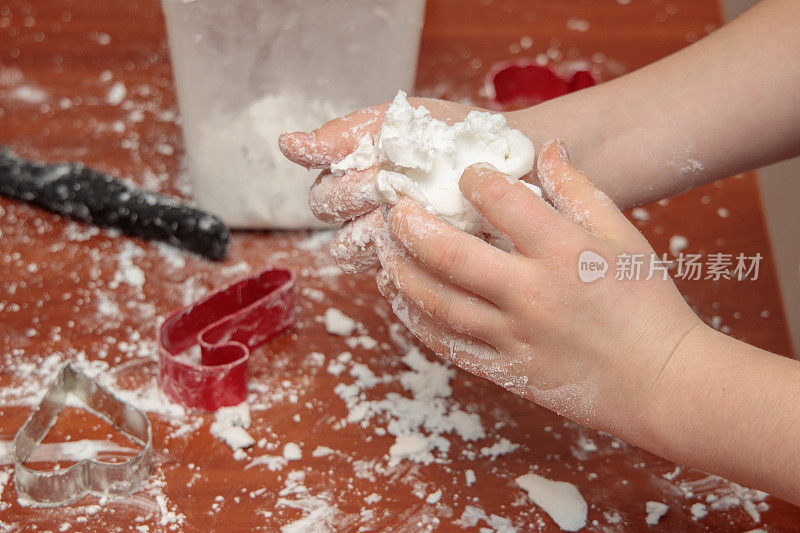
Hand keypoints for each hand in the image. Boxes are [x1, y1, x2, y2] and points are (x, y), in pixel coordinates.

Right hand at [279, 98, 481, 272]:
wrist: (514, 158)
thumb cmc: (455, 136)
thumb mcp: (400, 123)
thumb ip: (344, 134)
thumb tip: (285, 143)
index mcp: (357, 186)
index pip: (324, 200)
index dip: (344, 190)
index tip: (376, 173)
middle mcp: (368, 219)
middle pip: (334, 231)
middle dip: (359, 204)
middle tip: (392, 187)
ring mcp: (394, 247)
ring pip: (353, 256)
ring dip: (375, 237)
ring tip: (409, 217)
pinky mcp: (421, 269)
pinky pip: (389, 278)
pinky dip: (401, 262)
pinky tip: (428, 244)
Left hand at [376, 140, 702, 436]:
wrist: (661, 381)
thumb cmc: (647, 304)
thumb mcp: (623, 236)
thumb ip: (579, 190)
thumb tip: (546, 149)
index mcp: (563, 253)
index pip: (501, 201)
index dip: (474, 178)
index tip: (465, 173)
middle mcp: (530, 294)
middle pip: (448, 253)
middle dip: (409, 224)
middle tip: (392, 207)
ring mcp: (513, 337)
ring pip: (436, 302)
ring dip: (400, 271)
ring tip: (383, 249)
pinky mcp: (506, 371)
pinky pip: (448, 345)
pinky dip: (417, 321)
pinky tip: (402, 299)